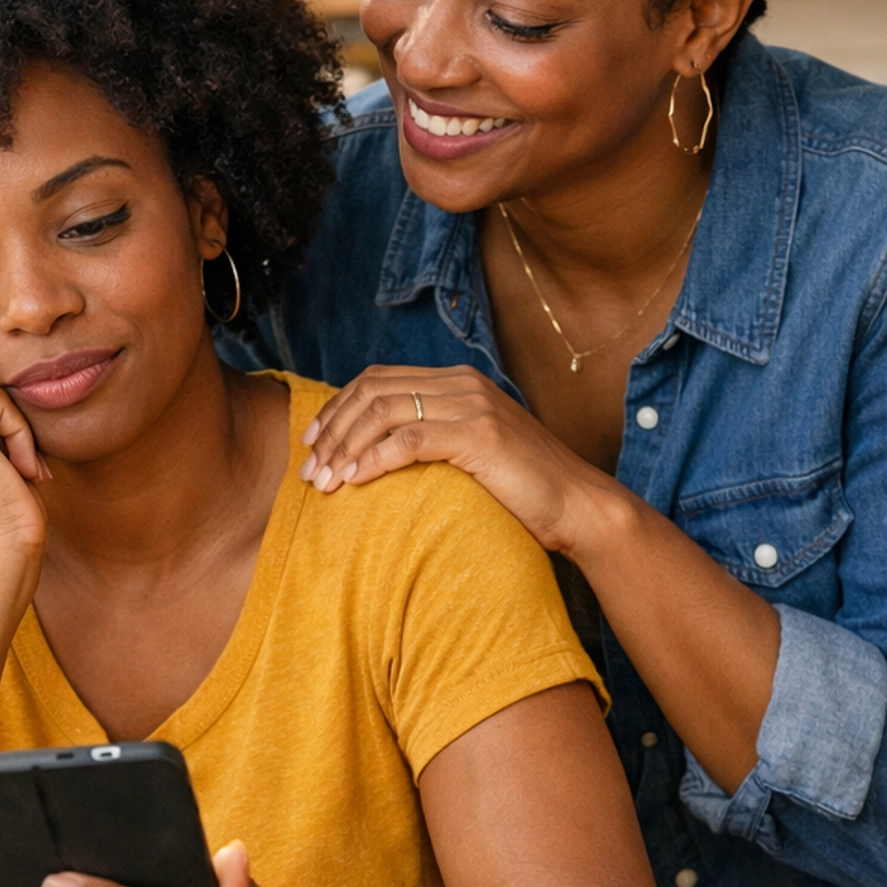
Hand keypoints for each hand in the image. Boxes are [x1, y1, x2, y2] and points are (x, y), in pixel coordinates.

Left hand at [299, 364, 613, 558]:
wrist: (578, 506)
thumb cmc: (522, 490)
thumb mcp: (470, 453)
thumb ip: (432, 440)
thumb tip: (375, 456)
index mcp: (457, 381)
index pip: (377, 380)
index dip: (336, 409)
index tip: (311, 444)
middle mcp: (462, 384)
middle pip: (371, 391)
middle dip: (330, 430)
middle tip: (308, 469)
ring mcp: (472, 406)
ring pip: (382, 412)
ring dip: (344, 447)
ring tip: (323, 482)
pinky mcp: (479, 436)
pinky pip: (409, 440)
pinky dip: (373, 459)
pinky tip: (354, 481)